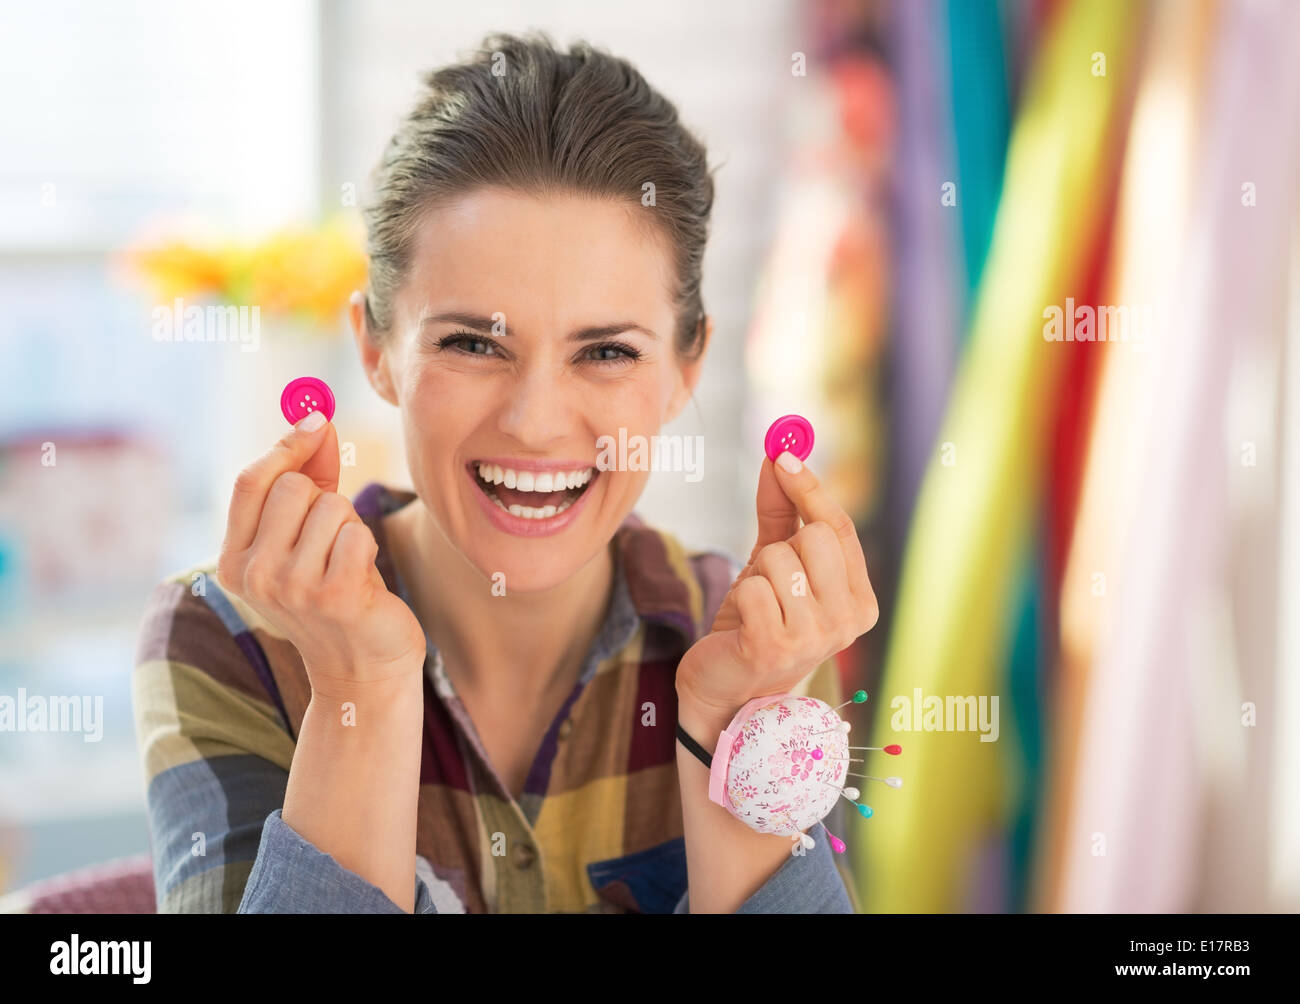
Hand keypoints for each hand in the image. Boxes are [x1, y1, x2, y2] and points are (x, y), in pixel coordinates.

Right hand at [215, 414, 426, 690]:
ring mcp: (291, 588)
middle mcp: (254, 575)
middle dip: (326, 499)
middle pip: (293, 487)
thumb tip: (317, 419)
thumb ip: (309, 477)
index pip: (250, 482)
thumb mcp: (309, 536)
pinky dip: (367, 547)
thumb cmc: (336, 590)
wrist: (364, 667)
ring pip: (331, 507)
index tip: (317, 422)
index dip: (286, 446)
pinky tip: (361, 580)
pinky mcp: (333, 595)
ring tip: (347, 565)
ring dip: (350, 528)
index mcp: (233, 561)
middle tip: (333, 540)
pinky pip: (357, 533)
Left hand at [677, 451, 878, 723]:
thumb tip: (780, 455)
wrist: (725, 687)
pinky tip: (744, 624)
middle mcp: (848, 622)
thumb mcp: (775, 564)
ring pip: (780, 559)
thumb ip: (783, 511)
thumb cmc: (757, 622)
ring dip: (756, 576)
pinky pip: (753, 586)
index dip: (811, 489)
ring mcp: (814, 639)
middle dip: (780, 547)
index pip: (841, 530)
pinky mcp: (774, 647)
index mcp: (860, 602)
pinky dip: (741, 597)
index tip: (784, 455)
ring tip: (756, 609)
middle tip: (769, 581)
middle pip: (815, 538)